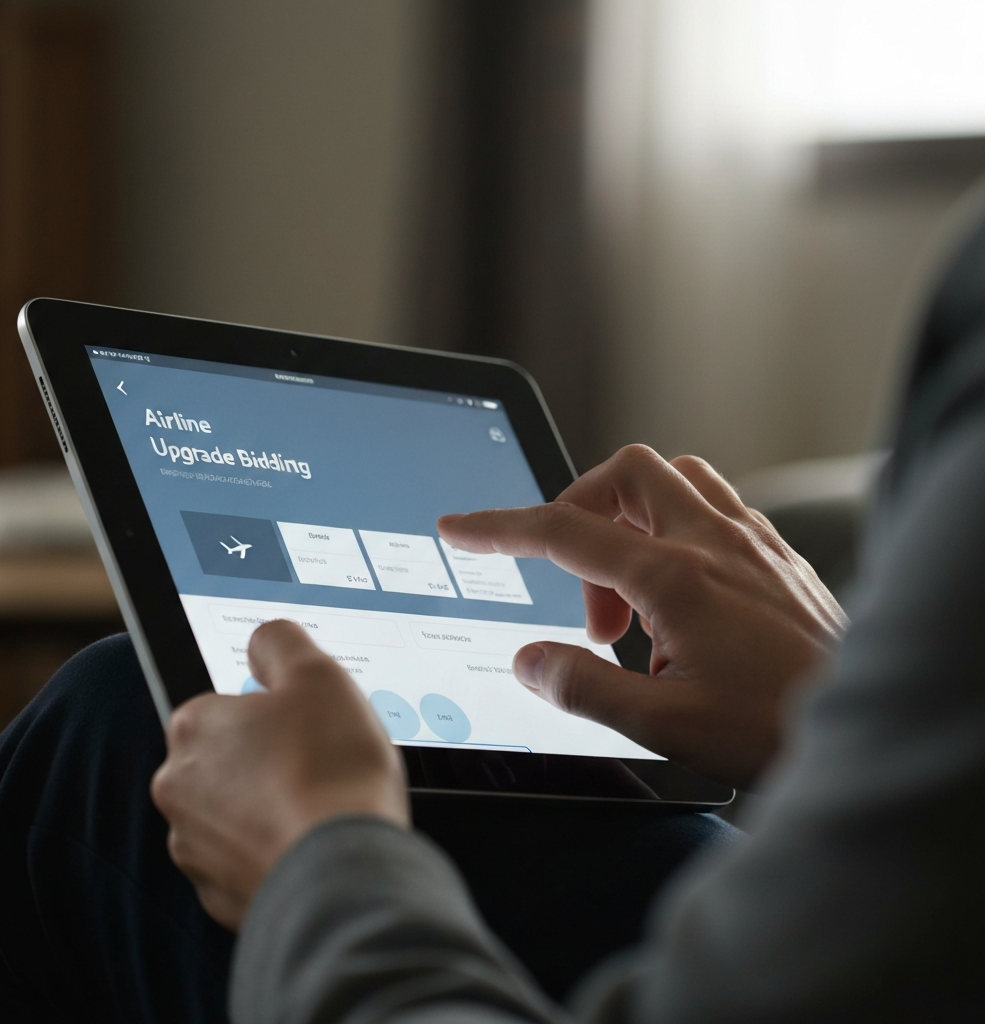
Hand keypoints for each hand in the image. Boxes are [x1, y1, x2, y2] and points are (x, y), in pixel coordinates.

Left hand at [151, 620, 408, 929]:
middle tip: (320, 761)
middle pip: (229, 758)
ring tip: (321, 804)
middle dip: (268, 758)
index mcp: (194, 725)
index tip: (307, 725)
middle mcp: (178, 786)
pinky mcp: (219, 895)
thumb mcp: (317, 673)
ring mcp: (194, 847)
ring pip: (235, 810)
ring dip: (270, 805)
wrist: (345, 872)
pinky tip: (312, 842)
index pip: (227, 704)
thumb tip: (262, 639)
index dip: (275, 711)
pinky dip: (274, 849)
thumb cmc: (331, 768)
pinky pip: (247, 858)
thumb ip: (280, 642)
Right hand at [438, 445, 846, 787]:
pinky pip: (710, 504)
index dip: (498, 527)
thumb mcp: (662, 723)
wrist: (866, 726)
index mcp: (676, 575)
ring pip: (672, 479)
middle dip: (578, 514)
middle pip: (623, 475)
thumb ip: (582, 685)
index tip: (459, 526)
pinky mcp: (774, 553)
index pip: (564, 532)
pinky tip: (678, 595)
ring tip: (630, 597)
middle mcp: (714, 540)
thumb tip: (528, 660)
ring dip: (629, 518)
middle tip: (584, 599)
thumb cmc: (776, 727)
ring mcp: (750, 540)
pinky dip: (672, 529)